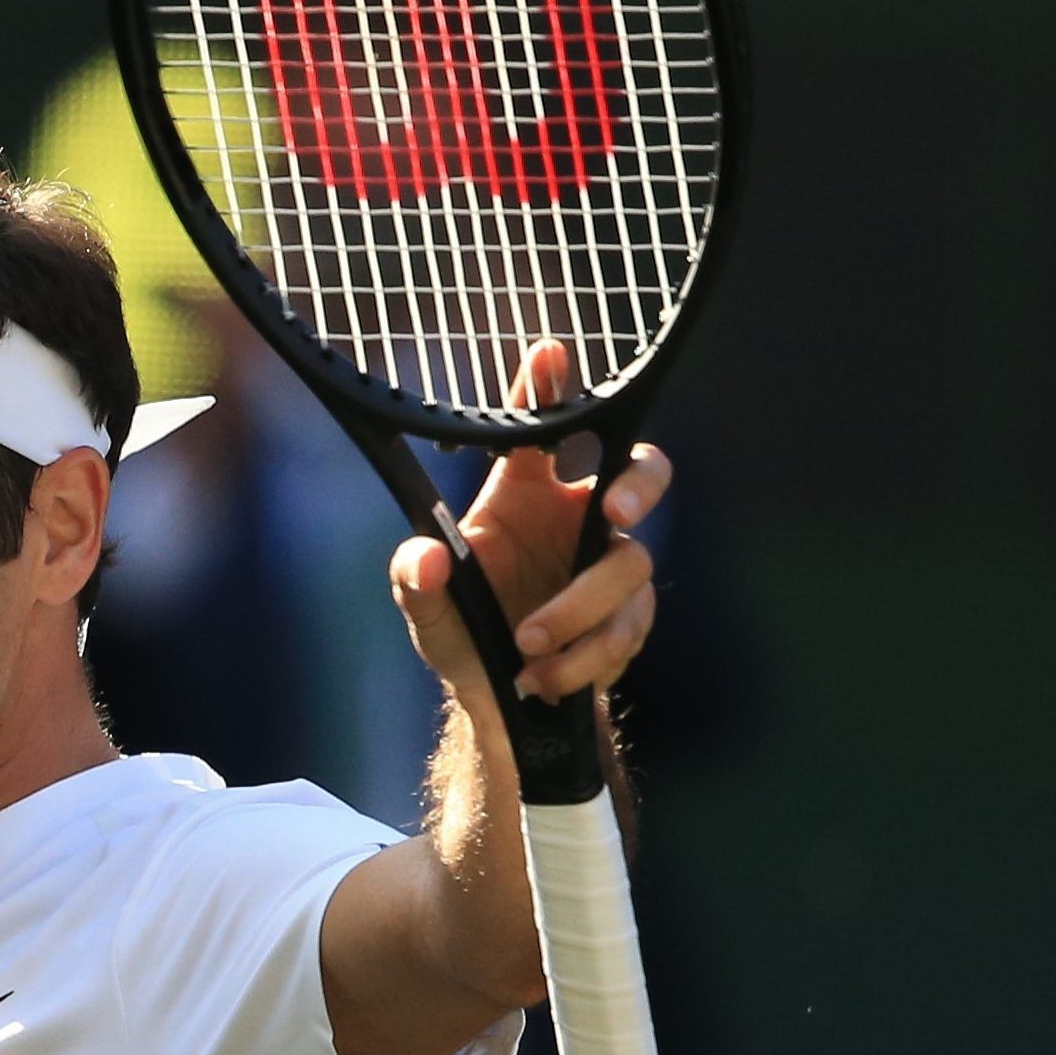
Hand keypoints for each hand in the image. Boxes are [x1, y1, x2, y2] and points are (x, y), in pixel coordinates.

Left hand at [387, 339, 671, 704]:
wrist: (496, 699)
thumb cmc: (463, 628)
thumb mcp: (425, 606)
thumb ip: (415, 579)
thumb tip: (427, 557)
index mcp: (526, 494)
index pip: (542, 428)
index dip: (549, 390)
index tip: (549, 355)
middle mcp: (577, 519)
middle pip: (639, 470)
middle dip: (640, 482)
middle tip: (616, 508)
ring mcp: (610, 567)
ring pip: (629, 566)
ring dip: (578, 610)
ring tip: (527, 645)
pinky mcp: (628, 618)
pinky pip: (626, 627)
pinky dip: (581, 658)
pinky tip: (539, 678)